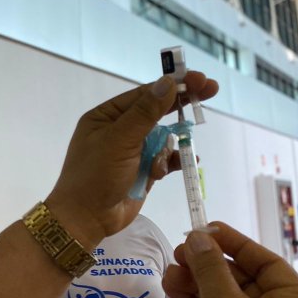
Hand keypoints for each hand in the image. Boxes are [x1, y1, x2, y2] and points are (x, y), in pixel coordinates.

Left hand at [46, 72, 217, 243]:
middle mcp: (119, 130)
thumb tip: (166, 82)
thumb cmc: (95, 175)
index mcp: (106, 116)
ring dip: (166, 148)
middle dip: (180, 104)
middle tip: (210, 89)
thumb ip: (145, 113)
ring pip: (163, 137)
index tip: (198, 79)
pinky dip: (173, 160)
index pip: (143, 94)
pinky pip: (165, 158)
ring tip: (154, 165)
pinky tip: (188, 162)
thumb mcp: (119, 140)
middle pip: (156, 111)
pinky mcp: (142, 170)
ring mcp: (132, 150)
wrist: (87, 219)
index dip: (171, 85)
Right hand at [164, 223, 297, 297]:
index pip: (267, 263)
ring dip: (196, 283)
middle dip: (208, 266)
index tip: (205, 229)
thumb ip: (210, 267)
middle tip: (181, 251)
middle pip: (242, 281)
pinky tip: (172, 289)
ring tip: (170, 271)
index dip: (234, 243)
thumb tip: (197, 237)